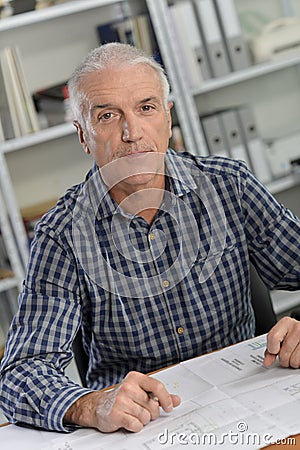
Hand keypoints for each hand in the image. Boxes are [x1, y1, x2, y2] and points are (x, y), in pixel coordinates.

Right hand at [64, 371, 180, 432]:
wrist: (98, 406)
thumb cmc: (121, 398)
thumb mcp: (140, 392)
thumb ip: (159, 395)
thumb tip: (176, 400)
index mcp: (135, 378)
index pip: (157, 386)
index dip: (166, 399)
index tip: (169, 407)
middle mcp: (128, 387)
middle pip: (153, 406)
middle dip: (151, 413)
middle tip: (142, 411)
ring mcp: (121, 400)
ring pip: (146, 417)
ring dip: (142, 420)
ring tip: (133, 415)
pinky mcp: (116, 414)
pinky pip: (136, 425)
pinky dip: (135, 426)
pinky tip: (128, 421)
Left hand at [263, 316, 299, 367]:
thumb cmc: (292, 334)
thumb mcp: (280, 336)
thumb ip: (271, 347)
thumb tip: (267, 361)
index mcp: (286, 323)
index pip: (273, 338)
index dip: (271, 349)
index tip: (273, 352)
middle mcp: (297, 328)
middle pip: (283, 354)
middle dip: (283, 359)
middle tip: (286, 354)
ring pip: (293, 361)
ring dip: (292, 362)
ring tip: (293, 354)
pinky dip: (299, 363)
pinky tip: (298, 355)